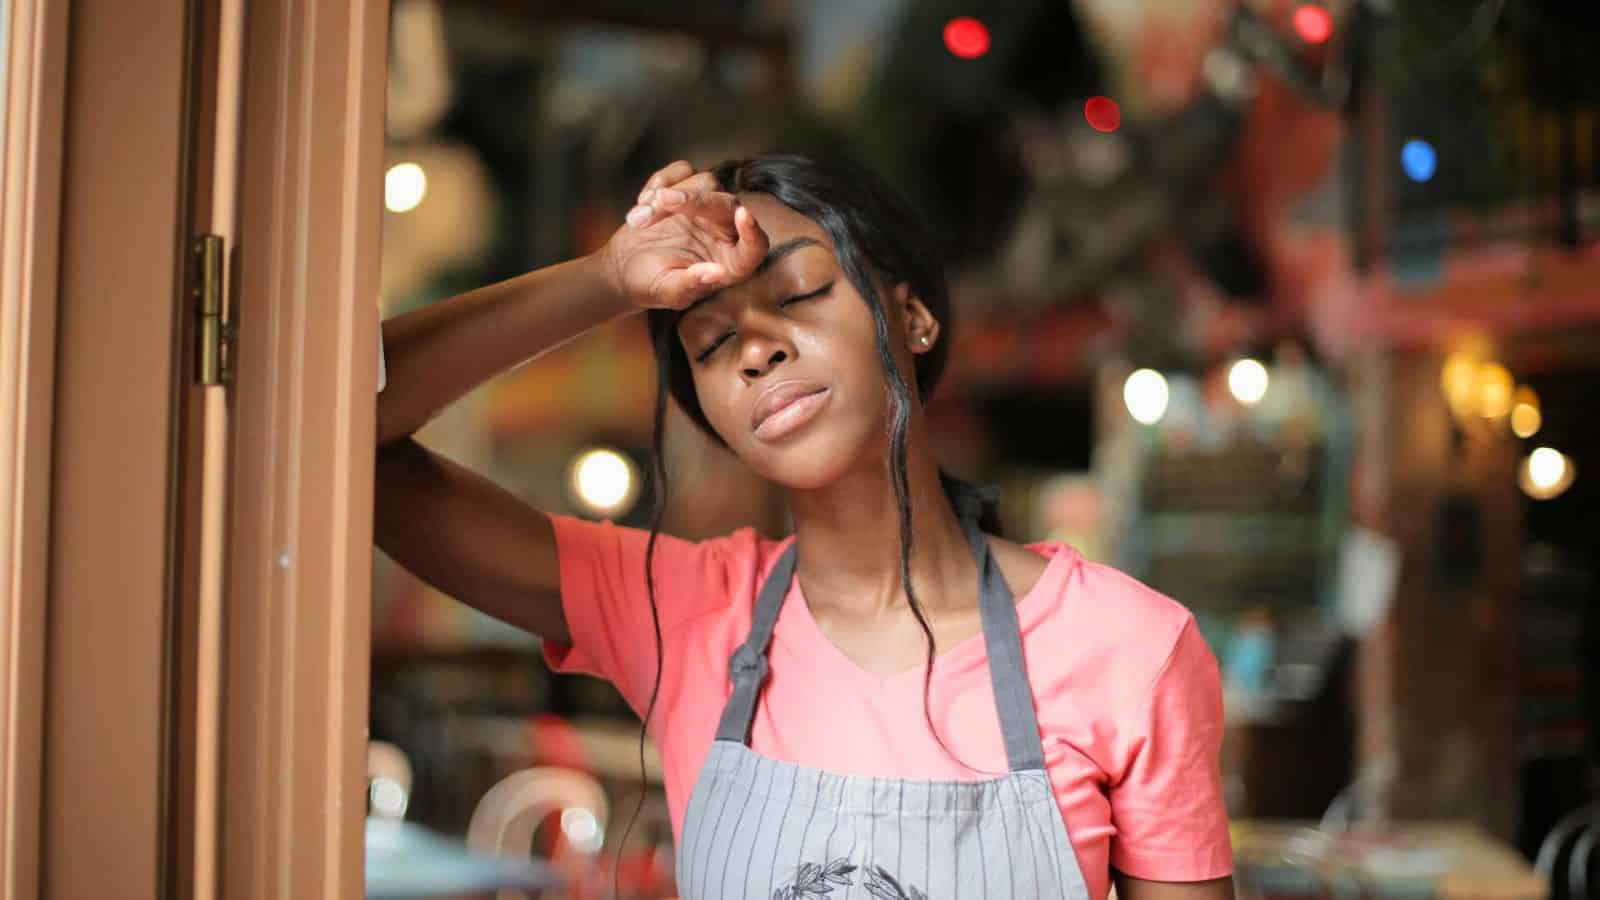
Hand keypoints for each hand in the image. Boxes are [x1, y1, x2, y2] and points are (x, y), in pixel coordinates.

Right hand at [596, 160, 768, 311]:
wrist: (623, 267)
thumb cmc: (650, 285)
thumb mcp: (668, 292)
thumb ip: (692, 284)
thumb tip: (717, 273)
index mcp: (731, 264)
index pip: (755, 247)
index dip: (753, 232)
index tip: (743, 216)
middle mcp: (726, 233)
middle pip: (728, 204)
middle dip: (695, 199)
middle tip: (661, 201)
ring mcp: (709, 208)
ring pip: (706, 181)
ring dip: (667, 196)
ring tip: (638, 220)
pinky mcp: (689, 188)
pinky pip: (684, 170)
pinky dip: (660, 181)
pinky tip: (642, 204)